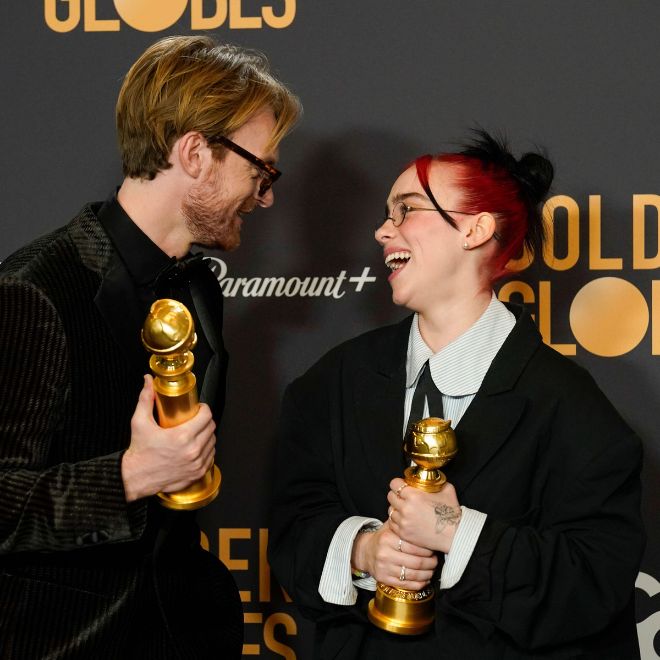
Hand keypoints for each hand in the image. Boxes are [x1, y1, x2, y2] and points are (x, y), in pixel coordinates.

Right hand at [121, 375, 216, 501]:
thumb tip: (148, 380)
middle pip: (211, 428)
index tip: (198, 408)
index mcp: (183, 436)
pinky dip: (207, 450)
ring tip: (196, 433)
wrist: (135, 478)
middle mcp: (193, 450)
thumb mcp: (140, 422)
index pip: (207, 416)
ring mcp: (197, 463)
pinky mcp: (198, 473)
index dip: (204, 409)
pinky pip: (211, 457)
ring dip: (207, 435)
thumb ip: (145, 399)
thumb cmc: (139, 452)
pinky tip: (197, 447)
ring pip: (212, 442)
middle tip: (196, 419)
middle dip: (205, 421)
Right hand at [351, 520, 437, 590]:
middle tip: (436, 560)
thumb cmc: (384, 537)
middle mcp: (385, 553)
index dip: (427, 549)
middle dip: (430, 562)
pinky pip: (406, 584)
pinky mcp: (384, 579)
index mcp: (387, 538)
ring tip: (432, 570)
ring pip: (412, 574)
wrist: (366, 551)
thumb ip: (403, 522)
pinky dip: (419, 583)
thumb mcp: (390, 526)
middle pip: (415, 561)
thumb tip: (421, 516)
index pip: (413, 546)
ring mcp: (384, 568)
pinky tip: (425, 579)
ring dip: (427, 574)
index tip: (433, 549)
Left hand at [387, 478, 461, 553]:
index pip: (394, 484)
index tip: (402, 485)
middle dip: (396, 494)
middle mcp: (405, 508)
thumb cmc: (451, 514)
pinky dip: (396, 521)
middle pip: (390, 496)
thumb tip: (433, 479)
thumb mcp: (447, 490)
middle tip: (402, 496)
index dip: (398, 483)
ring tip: (404, 509)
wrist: (453, 535)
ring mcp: (403, 522)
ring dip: (396, 508)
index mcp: (413, 496)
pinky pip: (392, 524)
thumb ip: (437, 483)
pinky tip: (404, 519)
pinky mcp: (404, 533)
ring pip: (390, 510)